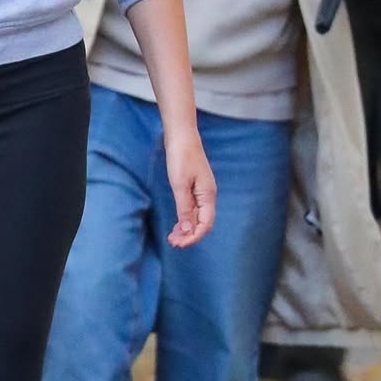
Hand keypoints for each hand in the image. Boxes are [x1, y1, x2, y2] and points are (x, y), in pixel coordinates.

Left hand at [164, 127, 216, 247]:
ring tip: (173, 237)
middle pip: (201, 223)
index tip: (179, 244)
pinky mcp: (194, 188)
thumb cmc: (181, 157)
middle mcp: (208, 196)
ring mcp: (202, 192)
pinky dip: (185, 219)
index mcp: (208, 195)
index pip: (205, 224)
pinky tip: (177, 225)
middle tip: (173, 243)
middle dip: (189, 235)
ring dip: (186, 229)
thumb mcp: (180, 184)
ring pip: (196, 217)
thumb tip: (187, 229)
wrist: (181, 136)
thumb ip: (184, 207)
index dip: (193, 237)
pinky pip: (192, 209)